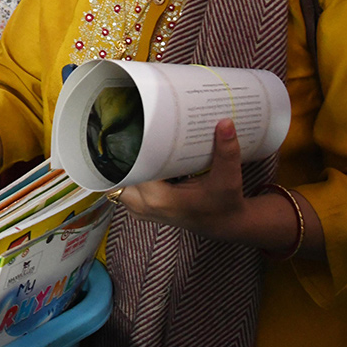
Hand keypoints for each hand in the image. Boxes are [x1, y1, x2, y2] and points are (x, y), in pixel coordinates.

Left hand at [117, 119, 246, 240]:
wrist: (224, 223)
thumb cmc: (224, 204)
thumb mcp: (227, 180)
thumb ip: (226, 153)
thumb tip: (225, 123)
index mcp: (158, 198)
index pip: (132, 165)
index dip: (132, 145)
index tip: (138, 125)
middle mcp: (142, 205)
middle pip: (119, 171)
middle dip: (126, 151)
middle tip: (137, 127)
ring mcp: (138, 209)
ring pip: (118, 179)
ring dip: (126, 162)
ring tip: (139, 139)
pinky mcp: (139, 208)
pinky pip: (124, 185)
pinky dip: (130, 172)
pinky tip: (142, 156)